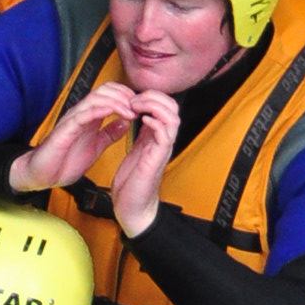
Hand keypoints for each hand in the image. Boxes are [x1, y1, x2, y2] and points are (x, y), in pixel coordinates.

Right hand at [7, 85, 138, 198]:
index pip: (109, 95)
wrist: (42, 175)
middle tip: (139, 106)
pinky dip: (100, 110)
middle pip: (104, 90)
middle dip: (125, 95)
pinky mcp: (65, 129)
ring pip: (96, 98)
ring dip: (117, 101)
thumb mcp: (95, 147)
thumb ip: (109, 133)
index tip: (141, 107)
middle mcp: (81, 114)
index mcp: (89, 118)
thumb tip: (125, 122)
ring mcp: (72, 120)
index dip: (127, 96)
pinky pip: (84, 114)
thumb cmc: (63, 162)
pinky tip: (114, 112)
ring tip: (132, 110)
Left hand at [109, 89, 180, 238]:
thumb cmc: (133, 181)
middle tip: (135, 100)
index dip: (151, 96)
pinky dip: (155, 123)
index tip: (132, 99)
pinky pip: (164, 135)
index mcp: (156, 137)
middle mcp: (163, 141)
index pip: (165, 106)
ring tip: (137, 107)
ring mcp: (162, 149)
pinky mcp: (157, 159)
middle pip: (173, 107)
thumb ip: (141, 134)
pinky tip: (143, 121)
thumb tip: (138, 116)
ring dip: (154, 106)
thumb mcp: (137, 151)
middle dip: (154, 97)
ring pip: (172, 117)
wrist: (132, 207)